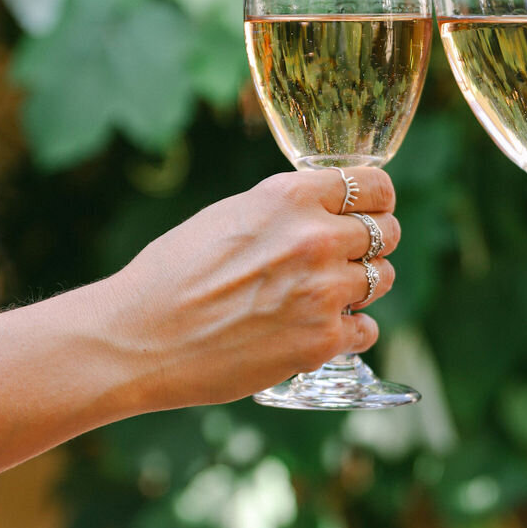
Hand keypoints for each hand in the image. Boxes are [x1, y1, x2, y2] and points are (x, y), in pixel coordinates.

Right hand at [95, 168, 398, 408]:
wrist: (139, 340)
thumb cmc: (171, 277)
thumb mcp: (229, 216)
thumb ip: (284, 210)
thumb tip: (323, 212)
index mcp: (290, 197)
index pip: (374, 186)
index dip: (378, 201)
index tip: (374, 211)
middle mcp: (314, 239)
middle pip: (387, 233)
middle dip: (373, 244)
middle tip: (349, 259)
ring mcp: (323, 292)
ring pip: (382, 280)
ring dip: (362, 288)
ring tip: (326, 297)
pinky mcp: (322, 341)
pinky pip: (367, 330)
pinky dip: (350, 332)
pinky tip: (321, 331)